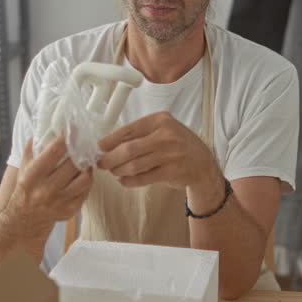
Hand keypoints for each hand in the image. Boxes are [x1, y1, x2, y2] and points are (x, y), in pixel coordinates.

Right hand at [1, 137, 93, 239]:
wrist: (25, 219)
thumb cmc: (26, 188)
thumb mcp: (23, 168)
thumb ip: (31, 149)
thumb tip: (42, 130)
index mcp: (32, 176)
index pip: (54, 152)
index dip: (66, 138)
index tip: (73, 129)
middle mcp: (45, 190)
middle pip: (73, 165)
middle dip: (81, 152)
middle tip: (84, 144)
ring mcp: (59, 202)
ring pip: (84, 179)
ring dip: (87, 168)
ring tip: (85, 161)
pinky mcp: (70, 210)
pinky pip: (86, 191)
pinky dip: (88, 181)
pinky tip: (84, 175)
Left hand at [97, 112, 219, 189]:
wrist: (202, 163)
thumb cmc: (177, 145)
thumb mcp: (162, 131)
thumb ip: (139, 135)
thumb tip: (107, 144)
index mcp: (160, 120)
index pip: (129, 129)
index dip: (110, 140)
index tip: (99, 148)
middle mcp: (166, 135)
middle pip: (129, 149)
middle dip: (111, 158)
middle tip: (101, 163)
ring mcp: (170, 154)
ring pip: (134, 165)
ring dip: (119, 170)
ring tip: (114, 171)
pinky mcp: (172, 172)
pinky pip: (143, 178)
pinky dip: (130, 181)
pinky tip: (124, 180)